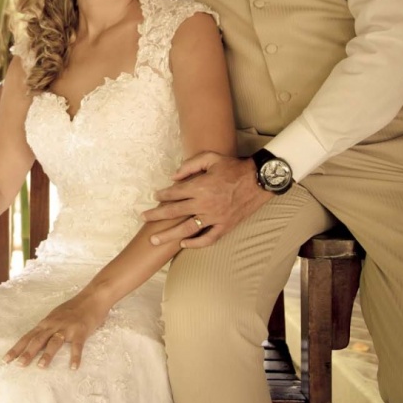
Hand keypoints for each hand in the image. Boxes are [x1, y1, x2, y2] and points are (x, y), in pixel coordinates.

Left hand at [3, 293, 109, 369]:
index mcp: (46, 323)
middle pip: (37, 340)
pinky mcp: (81, 331)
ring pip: (54, 342)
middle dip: (27, 353)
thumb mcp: (56, 317)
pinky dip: (75, 357)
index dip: (17, 348)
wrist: (92, 297)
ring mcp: (67, 327)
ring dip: (47, 354)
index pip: (28, 337)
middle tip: (19, 365)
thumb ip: (46, 329)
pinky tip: (73, 367)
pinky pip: (77, 346)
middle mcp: (53, 325)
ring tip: (41, 367)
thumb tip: (35, 343)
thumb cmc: (74, 309)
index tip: (5, 360)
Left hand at [141, 151, 270, 247]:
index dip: (162, 195)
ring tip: (154, 240)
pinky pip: (208, 239)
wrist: (259, 180)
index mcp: (200, 186)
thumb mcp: (210, 158)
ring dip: (168, 235)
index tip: (154, 197)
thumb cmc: (233, 167)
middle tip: (143, 218)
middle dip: (156, 215)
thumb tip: (172, 177)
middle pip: (174, 212)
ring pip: (187, 229)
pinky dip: (195, 243)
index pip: (174, 193)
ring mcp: (215, 217)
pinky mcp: (225, 226)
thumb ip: (189, 166)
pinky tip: (183, 244)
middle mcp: (205, 204)